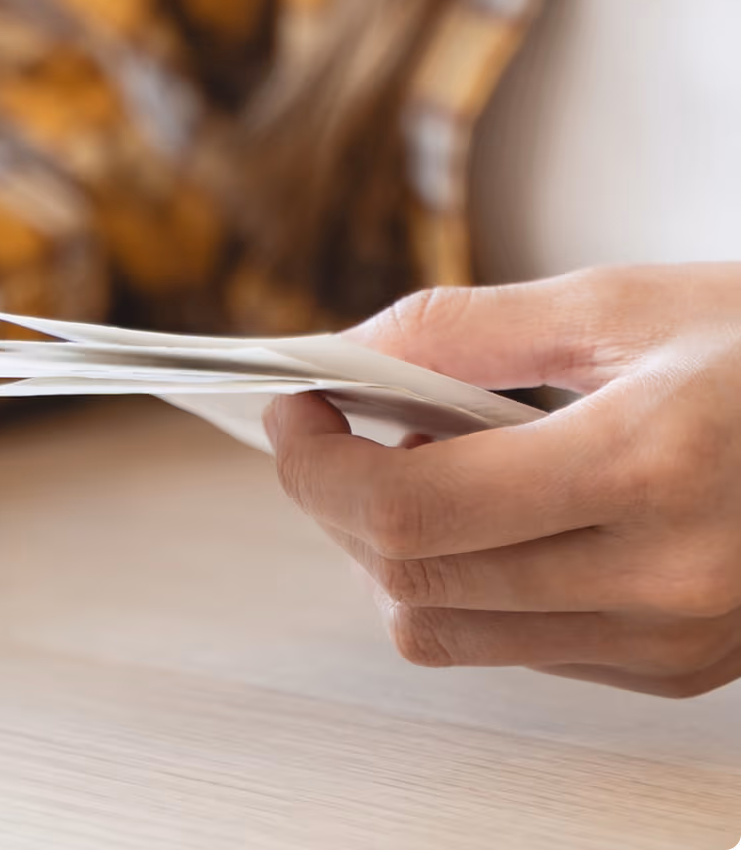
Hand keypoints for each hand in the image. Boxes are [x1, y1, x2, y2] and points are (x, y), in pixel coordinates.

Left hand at [264, 264, 740, 697]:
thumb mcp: (624, 302)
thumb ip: (469, 329)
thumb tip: (354, 353)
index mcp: (647, 467)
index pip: (413, 510)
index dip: (320, 464)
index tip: (294, 411)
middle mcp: (661, 580)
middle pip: (413, 579)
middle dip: (337, 505)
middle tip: (332, 431)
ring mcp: (670, 639)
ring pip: (450, 631)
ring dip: (395, 549)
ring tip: (416, 464)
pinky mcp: (674, 666)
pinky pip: (515, 647)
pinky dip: (466, 582)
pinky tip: (489, 513)